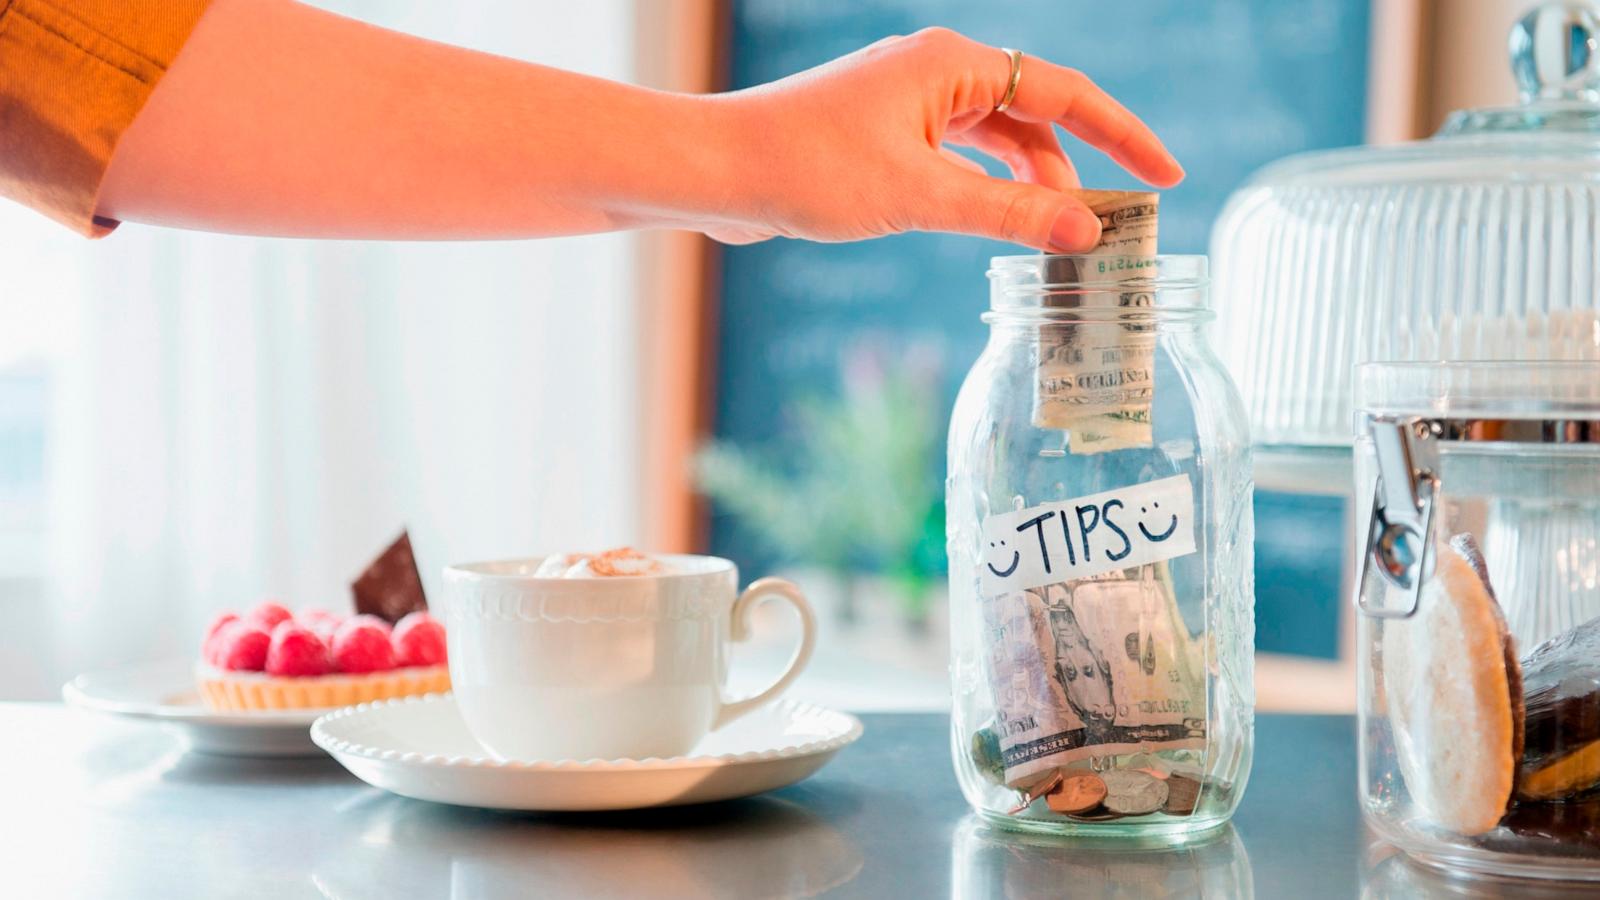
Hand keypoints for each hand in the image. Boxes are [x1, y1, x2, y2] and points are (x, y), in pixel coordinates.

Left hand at [704, 28, 1183, 250]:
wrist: (713, 170)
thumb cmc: (806, 169)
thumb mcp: (920, 196)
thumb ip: (1007, 214)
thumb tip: (1086, 231)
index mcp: (950, 65)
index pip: (1064, 94)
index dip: (1122, 137)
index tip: (1167, 177)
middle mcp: (933, 73)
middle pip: (1032, 117)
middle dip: (1072, 172)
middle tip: (1104, 232)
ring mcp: (905, 103)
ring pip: (993, 141)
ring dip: (1027, 186)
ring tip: (1056, 238)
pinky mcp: (881, 135)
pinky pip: (955, 157)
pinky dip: (984, 189)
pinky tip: (995, 224)